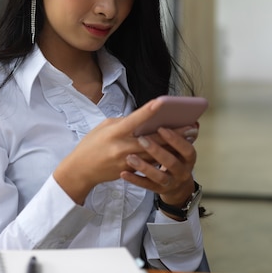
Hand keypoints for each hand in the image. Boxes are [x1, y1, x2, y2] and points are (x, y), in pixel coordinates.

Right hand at [53, 100, 187, 204]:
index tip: (163, 101)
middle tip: (191, 125)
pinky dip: (162, 157)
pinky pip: (149, 164)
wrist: (80, 170)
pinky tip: (175, 151)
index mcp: (115, 132)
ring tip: (188, 137)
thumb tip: (143, 120)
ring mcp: (126, 161)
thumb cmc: (91, 145)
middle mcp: (122, 147)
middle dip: (173, 132)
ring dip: (173, 145)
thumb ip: (124, 123)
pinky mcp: (129, 171)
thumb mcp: (104, 127)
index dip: (149, 110)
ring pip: (155, 153)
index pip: (135, 119)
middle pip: (153, 139)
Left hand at [119, 126, 197, 213]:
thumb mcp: (179, 148)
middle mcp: (182, 171)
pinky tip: (123, 173)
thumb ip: (175, 135)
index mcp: (189, 158)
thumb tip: (172, 112)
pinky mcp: (158, 189)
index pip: (187, 149)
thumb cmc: (175, 157)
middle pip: (171, 162)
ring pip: (158, 176)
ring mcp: (171, 182)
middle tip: (141, 139)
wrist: (177, 186)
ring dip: (144, 167)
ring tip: (129, 157)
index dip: (175, 140)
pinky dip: (135, 179)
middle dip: (157, 150)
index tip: (161, 128)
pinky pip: (146, 185)